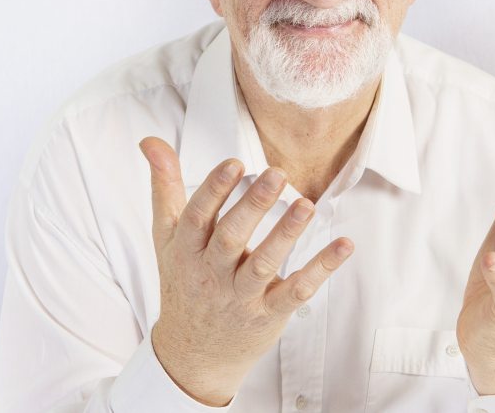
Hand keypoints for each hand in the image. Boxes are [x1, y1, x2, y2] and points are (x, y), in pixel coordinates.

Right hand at [139, 137, 353, 406]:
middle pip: (231, 238)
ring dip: (286, 234)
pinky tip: (344, 245)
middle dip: (253, 206)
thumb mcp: (166, 237)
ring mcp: (241, 297)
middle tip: (277, 173)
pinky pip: (296, 292)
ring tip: (307, 204)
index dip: (214, 190)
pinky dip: (321, 269)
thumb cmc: (183, 281)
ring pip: (263, 265)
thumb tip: (151, 141)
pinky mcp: (269, 315)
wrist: (192, 355)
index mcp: (186, 250)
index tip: (234, 163)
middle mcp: (211, 274)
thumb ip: (165, 187)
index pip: (197, 217)